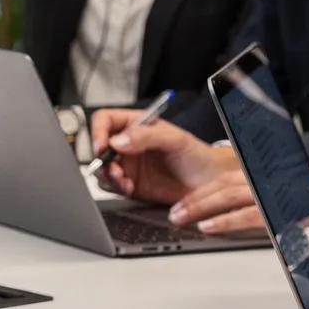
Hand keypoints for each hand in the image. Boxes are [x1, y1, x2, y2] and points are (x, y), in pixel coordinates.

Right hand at [88, 108, 236, 206]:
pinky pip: (112, 186)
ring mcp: (129, 165)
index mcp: (137, 125)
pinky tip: (129, 187)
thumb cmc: (198, 156)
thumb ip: (146, 136)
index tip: (102, 145)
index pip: (106, 120)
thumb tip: (118, 140)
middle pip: (100, 146)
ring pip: (103, 168)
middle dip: (102, 158)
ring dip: (108, 175)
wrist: (209, 184)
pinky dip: (116, 188)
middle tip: (114, 168)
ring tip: (124, 180)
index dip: (98, 131)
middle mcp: (129, 144)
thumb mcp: (175, 139)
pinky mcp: (130, 185)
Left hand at [163, 167, 308, 250]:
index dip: (209, 185)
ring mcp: (286, 193)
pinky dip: (230, 221)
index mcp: (282, 170)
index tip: (189, 195)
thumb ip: (282, 196)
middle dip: (198, 196)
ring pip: (235, 195)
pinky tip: (213, 227)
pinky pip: (254, 216)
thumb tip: (255, 205)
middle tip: (176, 210)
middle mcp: (281, 176)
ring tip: (184, 217)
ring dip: (205, 207)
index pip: (238, 174)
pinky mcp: (294, 212)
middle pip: (229, 182)